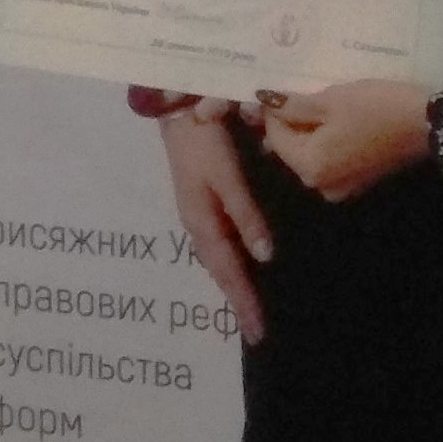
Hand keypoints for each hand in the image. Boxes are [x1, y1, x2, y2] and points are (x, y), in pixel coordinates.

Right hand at [160, 109, 271, 340]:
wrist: (177, 110)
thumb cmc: (204, 142)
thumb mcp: (226, 176)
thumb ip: (245, 214)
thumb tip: (265, 257)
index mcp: (201, 223)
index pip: (227, 272)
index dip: (243, 301)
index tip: (257, 331)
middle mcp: (197, 225)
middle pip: (219, 272)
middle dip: (237, 301)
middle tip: (255, 330)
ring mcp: (196, 214)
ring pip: (217, 261)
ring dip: (232, 285)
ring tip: (247, 308)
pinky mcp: (200, 203)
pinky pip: (216, 245)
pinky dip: (228, 264)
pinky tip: (238, 266)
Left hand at [258, 81, 433, 204]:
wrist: (430, 124)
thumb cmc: (377, 109)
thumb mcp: (331, 100)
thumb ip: (292, 105)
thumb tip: (262, 100)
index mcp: (310, 167)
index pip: (275, 137)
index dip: (273, 111)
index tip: (280, 86)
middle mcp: (321, 186)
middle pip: (291, 149)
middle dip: (291, 121)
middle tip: (301, 90)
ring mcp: (341, 188)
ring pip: (311, 154)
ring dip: (310, 129)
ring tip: (321, 101)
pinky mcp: (359, 182)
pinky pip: (330, 159)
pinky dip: (328, 140)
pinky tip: (338, 118)